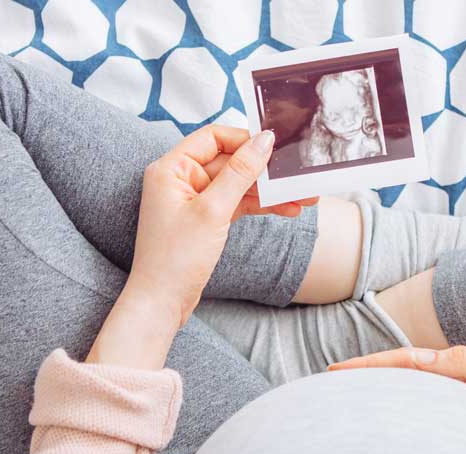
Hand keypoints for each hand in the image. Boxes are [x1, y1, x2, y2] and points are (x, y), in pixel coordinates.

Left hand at [86, 125, 314, 369]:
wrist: (162, 302)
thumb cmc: (175, 257)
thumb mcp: (213, 210)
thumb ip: (240, 172)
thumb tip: (264, 141)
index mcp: (172, 168)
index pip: (213, 138)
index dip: (245, 140)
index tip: (276, 147)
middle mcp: (181, 180)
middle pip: (230, 162)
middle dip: (265, 171)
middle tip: (298, 175)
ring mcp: (194, 200)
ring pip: (238, 186)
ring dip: (269, 192)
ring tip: (303, 197)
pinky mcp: (205, 220)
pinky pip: (237, 204)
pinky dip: (260, 207)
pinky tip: (287, 210)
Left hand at [329, 346, 465, 453]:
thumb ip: (453, 440)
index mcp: (462, 391)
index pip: (410, 381)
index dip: (375, 379)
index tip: (338, 383)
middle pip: (410, 366)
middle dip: (370, 368)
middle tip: (331, 373)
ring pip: (430, 361)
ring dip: (392, 364)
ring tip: (355, 369)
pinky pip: (465, 366)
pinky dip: (437, 365)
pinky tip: (412, 366)